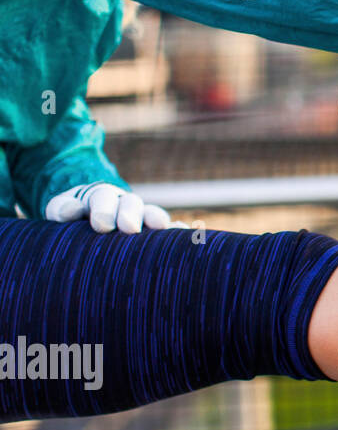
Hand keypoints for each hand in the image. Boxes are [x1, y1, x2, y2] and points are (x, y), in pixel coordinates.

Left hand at [45, 182, 175, 233]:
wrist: (89, 220)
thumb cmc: (74, 217)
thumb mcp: (60, 210)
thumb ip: (61, 208)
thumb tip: (72, 211)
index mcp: (101, 197)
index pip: (103, 198)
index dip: (104, 210)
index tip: (101, 225)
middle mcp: (125, 204)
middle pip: (131, 203)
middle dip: (130, 214)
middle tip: (128, 228)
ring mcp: (142, 218)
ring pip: (152, 214)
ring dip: (156, 220)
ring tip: (160, 228)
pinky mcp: (154, 233)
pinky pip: (169, 229)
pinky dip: (177, 230)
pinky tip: (184, 233)